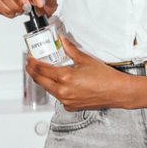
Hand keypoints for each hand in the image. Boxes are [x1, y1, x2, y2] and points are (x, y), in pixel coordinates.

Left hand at [28, 38, 146, 111]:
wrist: (117, 92)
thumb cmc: (105, 77)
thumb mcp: (86, 59)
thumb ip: (70, 50)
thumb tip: (62, 41)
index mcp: (65, 78)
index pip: (41, 69)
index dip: (32, 63)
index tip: (29, 58)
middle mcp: (63, 91)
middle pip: (40, 81)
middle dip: (33, 72)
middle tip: (30, 64)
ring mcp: (66, 101)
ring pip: (48, 89)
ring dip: (43, 80)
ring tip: (42, 71)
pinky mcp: (71, 106)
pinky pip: (58, 97)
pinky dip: (55, 89)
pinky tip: (57, 82)